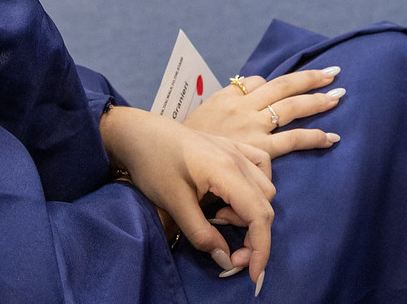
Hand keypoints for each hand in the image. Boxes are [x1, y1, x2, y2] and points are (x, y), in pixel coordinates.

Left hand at [100, 105, 276, 285]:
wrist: (140, 132)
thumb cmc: (153, 164)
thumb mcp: (173, 203)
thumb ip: (201, 233)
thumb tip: (226, 259)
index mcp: (226, 170)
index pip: (258, 214)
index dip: (260, 248)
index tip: (251, 273)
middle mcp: (239, 158)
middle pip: (265, 205)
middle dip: (253, 236)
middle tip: (228, 252)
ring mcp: (237, 150)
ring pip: (265, 188)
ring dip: (251, 213)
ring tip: (220, 218)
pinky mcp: (232, 148)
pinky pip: (260, 169)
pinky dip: (254, 190)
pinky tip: (232, 198)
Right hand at [185, 68, 344, 158]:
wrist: (169, 163)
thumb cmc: (184, 147)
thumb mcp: (199, 118)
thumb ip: (222, 106)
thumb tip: (242, 99)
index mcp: (227, 97)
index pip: (256, 82)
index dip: (272, 85)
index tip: (288, 86)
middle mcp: (243, 106)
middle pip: (282, 86)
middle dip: (309, 79)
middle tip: (334, 72)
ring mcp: (252, 126)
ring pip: (292, 106)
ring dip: (318, 100)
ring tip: (339, 95)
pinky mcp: (259, 148)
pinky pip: (292, 139)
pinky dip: (313, 137)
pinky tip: (331, 138)